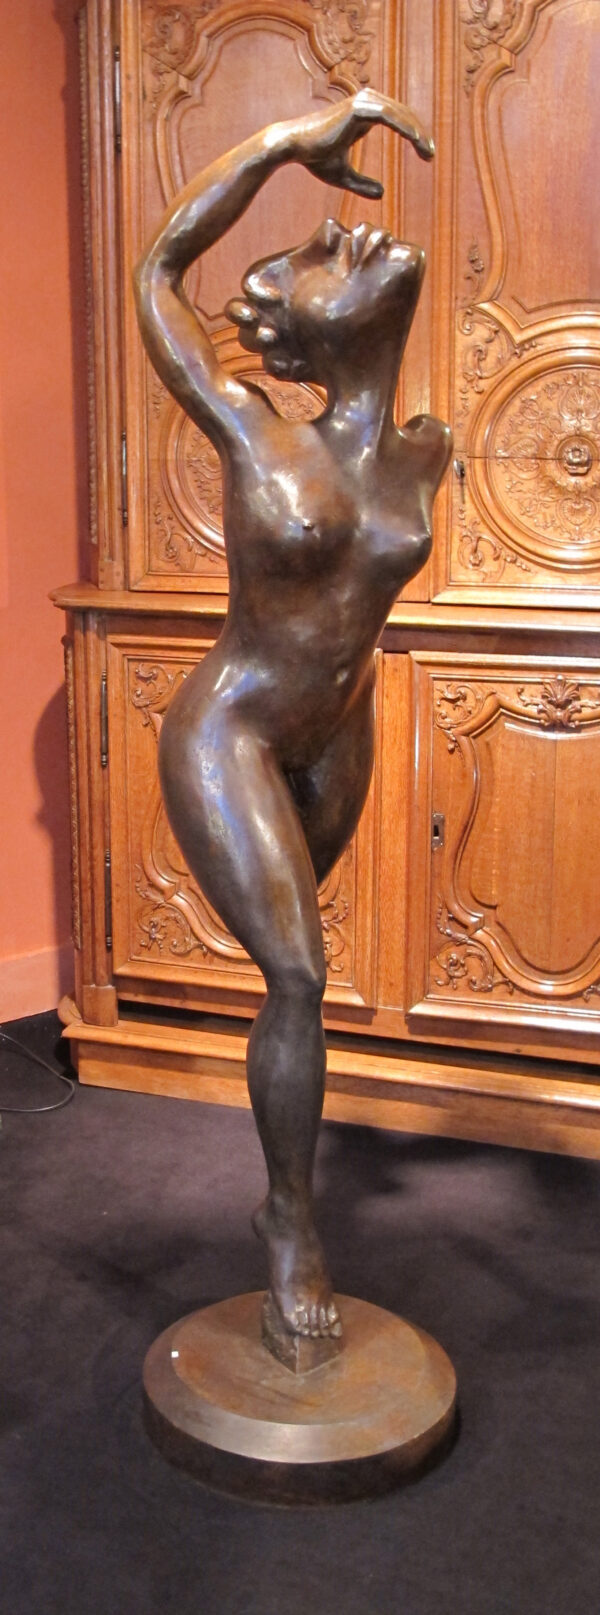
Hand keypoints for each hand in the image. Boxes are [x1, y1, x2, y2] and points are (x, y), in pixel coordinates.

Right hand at [284, 89, 433, 198]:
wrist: (294, 147)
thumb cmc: (315, 158)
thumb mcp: (343, 176)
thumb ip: (362, 184)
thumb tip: (383, 193)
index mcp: (363, 114)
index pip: (397, 119)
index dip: (414, 136)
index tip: (426, 154)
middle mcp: (364, 103)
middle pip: (402, 115)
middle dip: (420, 134)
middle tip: (431, 155)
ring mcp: (361, 103)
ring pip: (399, 114)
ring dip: (416, 132)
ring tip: (428, 151)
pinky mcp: (357, 108)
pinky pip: (388, 115)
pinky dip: (404, 126)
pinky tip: (416, 139)